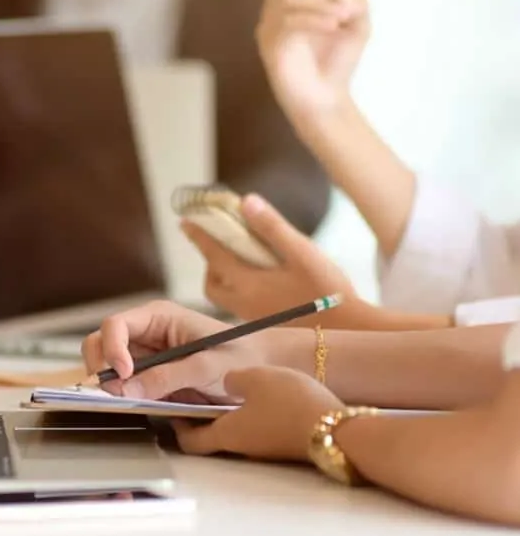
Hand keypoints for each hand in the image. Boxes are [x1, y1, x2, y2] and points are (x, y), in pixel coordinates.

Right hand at [81, 300, 270, 401]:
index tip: (124, 374)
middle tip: (114, 391)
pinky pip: (123, 384)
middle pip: (101, 342)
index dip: (112, 349)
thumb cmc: (240, 357)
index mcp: (157, 317)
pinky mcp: (148, 377)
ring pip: (107, 365)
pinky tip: (134, 403)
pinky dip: (120, 395)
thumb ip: (167, 377)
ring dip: (108, 382)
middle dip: (101, 365)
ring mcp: (144, 355)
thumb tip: (126, 389)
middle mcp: (145, 333)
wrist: (261, 369)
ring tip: (126, 399)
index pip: (115, 325)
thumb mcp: (206, 367)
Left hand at [174, 367, 344, 461]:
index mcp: (226, 433)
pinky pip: (259, 428)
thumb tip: (227, 382)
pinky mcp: (283, 442)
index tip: (171, 407)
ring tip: (230, 388)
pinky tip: (262, 394)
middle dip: (201, 418)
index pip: (189, 440)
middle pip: (211, 436)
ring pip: (237, 431)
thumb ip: (232, 379)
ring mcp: (264, 447)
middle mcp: (242, 445)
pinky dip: (252, 414)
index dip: (176, 425)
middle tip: (197, 393)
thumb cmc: (292, 404)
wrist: (339, 429)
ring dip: (228, 414)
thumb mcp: (253, 377)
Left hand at [182, 193, 356, 322]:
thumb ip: (272, 227)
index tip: (185, 221)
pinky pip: (240, 303)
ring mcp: (254, 317)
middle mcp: (244, 303)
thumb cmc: (328, 290)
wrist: (349, 333)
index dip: (199, 236)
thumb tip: (245, 202)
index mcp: (248, 284)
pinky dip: (240, 287)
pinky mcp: (266, 324)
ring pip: (225, 296)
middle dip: (210, 262)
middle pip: (212, 283)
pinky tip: (262, 277)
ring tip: (242, 258)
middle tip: (220, 243)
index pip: (213, 256)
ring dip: (224, 276)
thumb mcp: (302, 253)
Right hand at [256, 0, 369, 119]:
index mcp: (291, 8)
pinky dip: (313, 19)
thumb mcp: (358, 27)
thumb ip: (356, 4)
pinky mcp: (270, 48)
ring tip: (340, 20)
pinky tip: (332, 28)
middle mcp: (274, 16)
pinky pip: (288, 21)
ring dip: (318, 4)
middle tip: (338, 0)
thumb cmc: (337, 66)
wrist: (326, 101)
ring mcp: (269, 32)